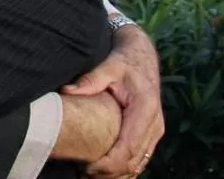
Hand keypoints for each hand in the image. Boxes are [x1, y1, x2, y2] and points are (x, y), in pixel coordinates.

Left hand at [62, 23, 164, 177]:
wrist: (142, 56)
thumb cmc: (124, 61)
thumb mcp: (108, 67)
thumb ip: (90, 80)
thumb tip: (67, 91)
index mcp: (145, 108)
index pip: (128, 147)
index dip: (109, 163)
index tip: (87, 167)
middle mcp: (155, 123)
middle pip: (134, 161)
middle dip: (110, 173)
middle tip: (84, 173)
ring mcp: (156, 130)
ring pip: (139, 164)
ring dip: (117, 174)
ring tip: (90, 174)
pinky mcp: (152, 133)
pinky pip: (141, 158)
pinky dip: (125, 168)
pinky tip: (105, 170)